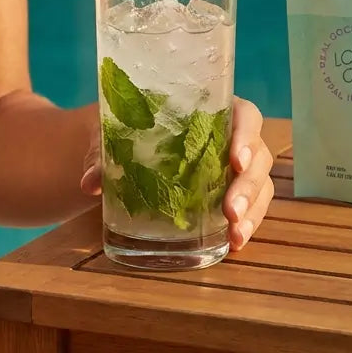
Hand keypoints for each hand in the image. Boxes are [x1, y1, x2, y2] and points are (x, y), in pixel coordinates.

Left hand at [80, 96, 274, 253]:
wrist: (124, 150)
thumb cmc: (126, 130)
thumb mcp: (113, 133)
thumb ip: (102, 153)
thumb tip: (91, 182)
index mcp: (212, 109)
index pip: (244, 115)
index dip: (246, 135)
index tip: (235, 159)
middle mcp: (231, 136)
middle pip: (257, 155)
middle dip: (247, 185)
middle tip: (230, 211)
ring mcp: (235, 168)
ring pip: (260, 185)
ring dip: (252, 210)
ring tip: (235, 236)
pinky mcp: (231, 194)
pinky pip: (252, 208)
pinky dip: (247, 225)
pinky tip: (234, 243)